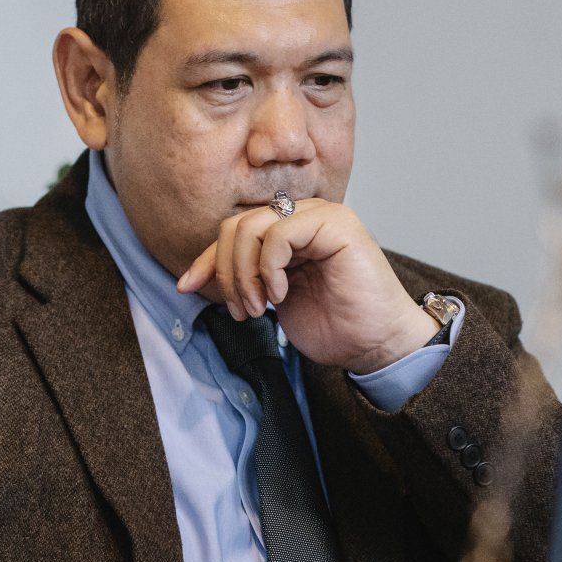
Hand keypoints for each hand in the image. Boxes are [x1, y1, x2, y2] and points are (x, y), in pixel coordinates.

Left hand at [175, 199, 438, 373]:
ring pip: (252, 226)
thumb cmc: (334, 326)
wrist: (375, 345)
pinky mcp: (335, 224)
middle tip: (242, 310)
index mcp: (287, 233)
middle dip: (226, 272)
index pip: (232, 233)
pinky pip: (279, 232)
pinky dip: (269, 267)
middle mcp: (302, 217)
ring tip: (259, 307)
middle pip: (236, 226)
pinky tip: (280, 295)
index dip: (206, 260)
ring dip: (244, 274)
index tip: (186, 288)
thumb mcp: (272, 302)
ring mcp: (320, 216)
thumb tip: (193, 277)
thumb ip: (242, 280)